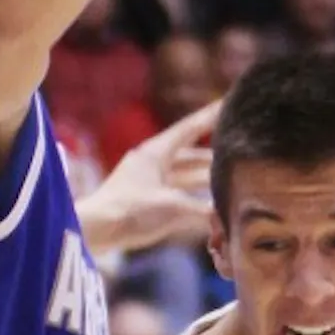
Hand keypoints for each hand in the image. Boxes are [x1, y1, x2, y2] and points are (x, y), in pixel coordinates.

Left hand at [80, 101, 217, 254]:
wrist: (96, 231)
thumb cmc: (130, 211)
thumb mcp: (172, 207)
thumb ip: (204, 211)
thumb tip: (229, 217)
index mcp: (156, 153)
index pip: (189, 129)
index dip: (210, 116)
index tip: (228, 103)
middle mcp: (154, 163)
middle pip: (192, 155)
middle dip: (216, 155)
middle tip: (239, 153)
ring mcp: (150, 182)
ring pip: (187, 176)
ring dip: (208, 179)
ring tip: (232, 181)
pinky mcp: (148, 201)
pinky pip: (180, 194)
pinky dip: (197, 198)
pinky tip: (212, 205)